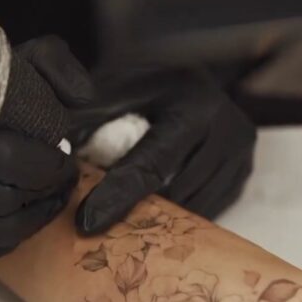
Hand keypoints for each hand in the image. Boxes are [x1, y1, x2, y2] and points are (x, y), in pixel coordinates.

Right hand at [0, 36, 91, 275]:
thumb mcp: (9, 60)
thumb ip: (51, 66)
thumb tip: (85, 98)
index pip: (11, 161)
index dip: (50, 168)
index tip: (68, 162)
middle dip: (44, 197)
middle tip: (65, 185)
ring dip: (24, 226)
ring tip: (46, 207)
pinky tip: (10, 230)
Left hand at [73, 66, 255, 234]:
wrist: (193, 78)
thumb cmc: (152, 81)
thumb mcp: (120, 85)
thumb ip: (90, 115)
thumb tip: (56, 153)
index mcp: (194, 107)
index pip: (152, 164)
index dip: (118, 196)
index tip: (86, 224)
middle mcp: (228, 131)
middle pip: (177, 192)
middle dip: (139, 212)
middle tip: (103, 224)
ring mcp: (241, 155)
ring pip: (196, 206)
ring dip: (162, 215)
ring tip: (132, 214)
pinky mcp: (244, 172)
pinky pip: (211, 207)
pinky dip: (182, 211)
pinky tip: (161, 206)